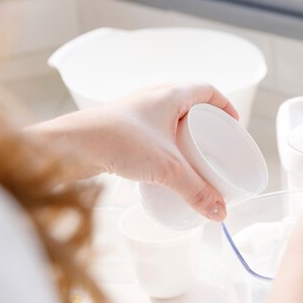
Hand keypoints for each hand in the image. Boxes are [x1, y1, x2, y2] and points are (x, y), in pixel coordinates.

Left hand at [31, 84, 237, 219]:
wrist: (69, 145)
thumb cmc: (117, 141)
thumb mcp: (167, 168)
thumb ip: (196, 191)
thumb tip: (220, 213)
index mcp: (170, 94)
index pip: (207, 90)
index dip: (225, 104)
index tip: (234, 123)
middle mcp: (152, 97)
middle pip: (189, 102)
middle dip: (206, 121)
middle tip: (215, 142)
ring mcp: (135, 111)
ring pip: (169, 116)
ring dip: (183, 131)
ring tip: (193, 154)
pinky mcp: (122, 126)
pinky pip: (153, 129)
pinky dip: (165, 141)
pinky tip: (164, 161)